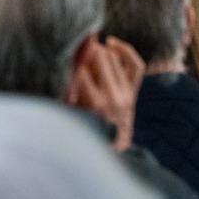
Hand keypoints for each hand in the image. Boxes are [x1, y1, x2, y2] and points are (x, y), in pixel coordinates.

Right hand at [68, 35, 144, 150]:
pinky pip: (135, 64)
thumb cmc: (81, 135)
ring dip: (99, 51)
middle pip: (100, 56)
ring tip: (87, 52)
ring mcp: (127, 95)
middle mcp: (113, 98)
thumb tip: (66, 65)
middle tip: (75, 48)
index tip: (63, 52)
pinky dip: (125, 50)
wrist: (108, 155)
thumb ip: (68, 92)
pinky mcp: (133, 93)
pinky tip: (111, 43)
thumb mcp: (70, 116)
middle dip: (85, 50)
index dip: (71, 57)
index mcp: (95, 105)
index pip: (82, 68)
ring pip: (114, 57)